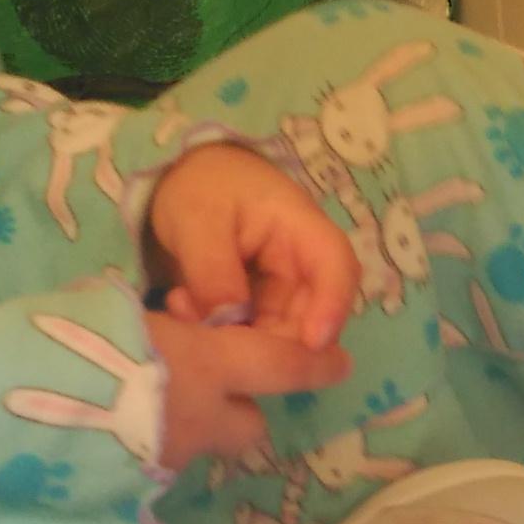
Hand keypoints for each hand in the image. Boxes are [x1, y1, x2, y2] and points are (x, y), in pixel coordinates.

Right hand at [7, 285, 344, 478]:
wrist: (4, 408)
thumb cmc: (60, 341)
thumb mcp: (112, 311)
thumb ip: (153, 323)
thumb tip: (160, 323)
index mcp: (202, 362)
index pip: (281, 364)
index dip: (314, 364)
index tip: (338, 364)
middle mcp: (197, 417)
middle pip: (249, 429)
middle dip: (238, 413)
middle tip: (203, 393)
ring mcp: (165, 461)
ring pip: (198, 450)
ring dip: (185, 433)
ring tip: (135, 413)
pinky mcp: (131, 492)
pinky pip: (152, 471)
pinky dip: (141, 455)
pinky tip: (104, 441)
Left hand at [148, 138, 359, 351]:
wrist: (188, 178)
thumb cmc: (202, 186)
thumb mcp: (197, 220)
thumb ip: (212, 270)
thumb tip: (229, 322)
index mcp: (301, 225)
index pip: (335, 265)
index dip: (332, 306)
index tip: (313, 343)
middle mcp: (303, 260)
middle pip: (313, 311)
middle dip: (276, 339)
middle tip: (223, 345)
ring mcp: (285, 285)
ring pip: (284, 329)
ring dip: (245, 339)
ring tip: (189, 314)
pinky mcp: (264, 302)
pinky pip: (258, 330)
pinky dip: (230, 334)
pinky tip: (188, 314)